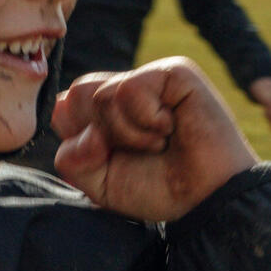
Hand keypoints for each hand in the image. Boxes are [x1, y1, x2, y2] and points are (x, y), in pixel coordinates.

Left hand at [50, 58, 261, 224]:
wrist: (205, 199)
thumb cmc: (158, 188)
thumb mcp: (100, 184)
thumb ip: (71, 156)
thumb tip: (68, 111)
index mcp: (108, 111)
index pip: (66, 107)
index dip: (81, 139)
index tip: (113, 159)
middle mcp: (127, 90)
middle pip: (78, 94)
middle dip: (102, 137)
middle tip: (140, 152)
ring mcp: (150, 79)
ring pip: (102, 95)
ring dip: (129, 134)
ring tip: (159, 143)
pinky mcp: (173, 72)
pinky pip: (128, 89)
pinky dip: (145, 120)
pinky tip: (171, 127)